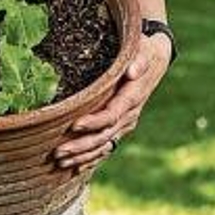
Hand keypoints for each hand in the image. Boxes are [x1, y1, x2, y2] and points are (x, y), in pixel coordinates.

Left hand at [53, 33, 171, 173]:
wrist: (155, 58)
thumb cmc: (144, 49)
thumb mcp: (143, 48)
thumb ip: (138, 60)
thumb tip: (132, 71)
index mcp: (133, 97)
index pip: (111, 115)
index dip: (93, 122)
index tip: (73, 125)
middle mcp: (130, 114)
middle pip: (104, 136)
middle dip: (81, 146)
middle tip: (58, 152)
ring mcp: (126, 123)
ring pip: (104, 145)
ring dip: (83, 156)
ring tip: (60, 162)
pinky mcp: (121, 126)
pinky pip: (107, 146)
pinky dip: (92, 158)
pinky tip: (76, 166)